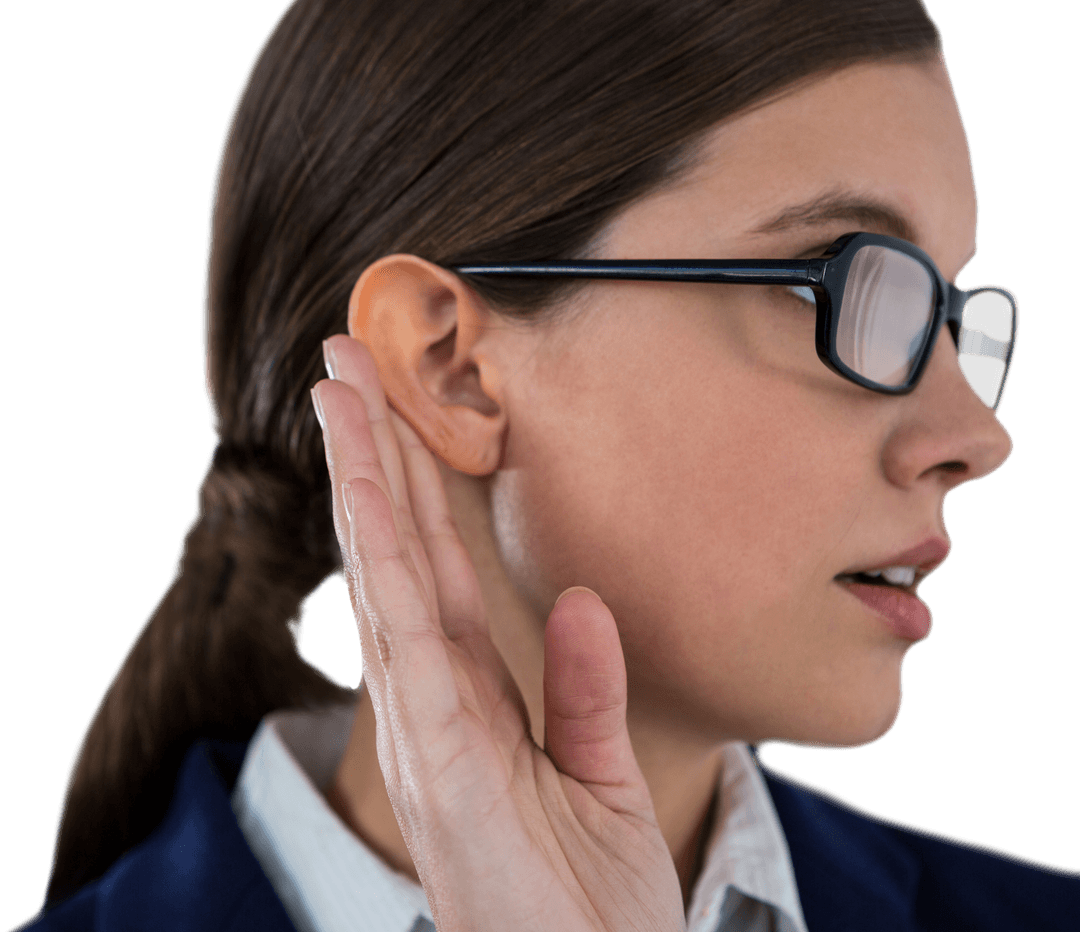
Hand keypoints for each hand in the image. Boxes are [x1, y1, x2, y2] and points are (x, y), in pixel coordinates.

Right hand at [311, 334, 686, 931]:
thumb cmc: (587, 904)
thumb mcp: (600, 780)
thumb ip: (586, 689)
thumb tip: (581, 601)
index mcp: (472, 700)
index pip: (432, 571)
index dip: (413, 489)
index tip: (397, 412)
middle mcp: (435, 702)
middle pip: (396, 554)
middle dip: (371, 456)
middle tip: (345, 364)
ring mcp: (427, 727)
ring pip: (384, 576)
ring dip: (362, 480)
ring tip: (339, 393)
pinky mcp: (439, 757)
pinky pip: (406, 637)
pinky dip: (382, 559)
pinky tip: (367, 490)